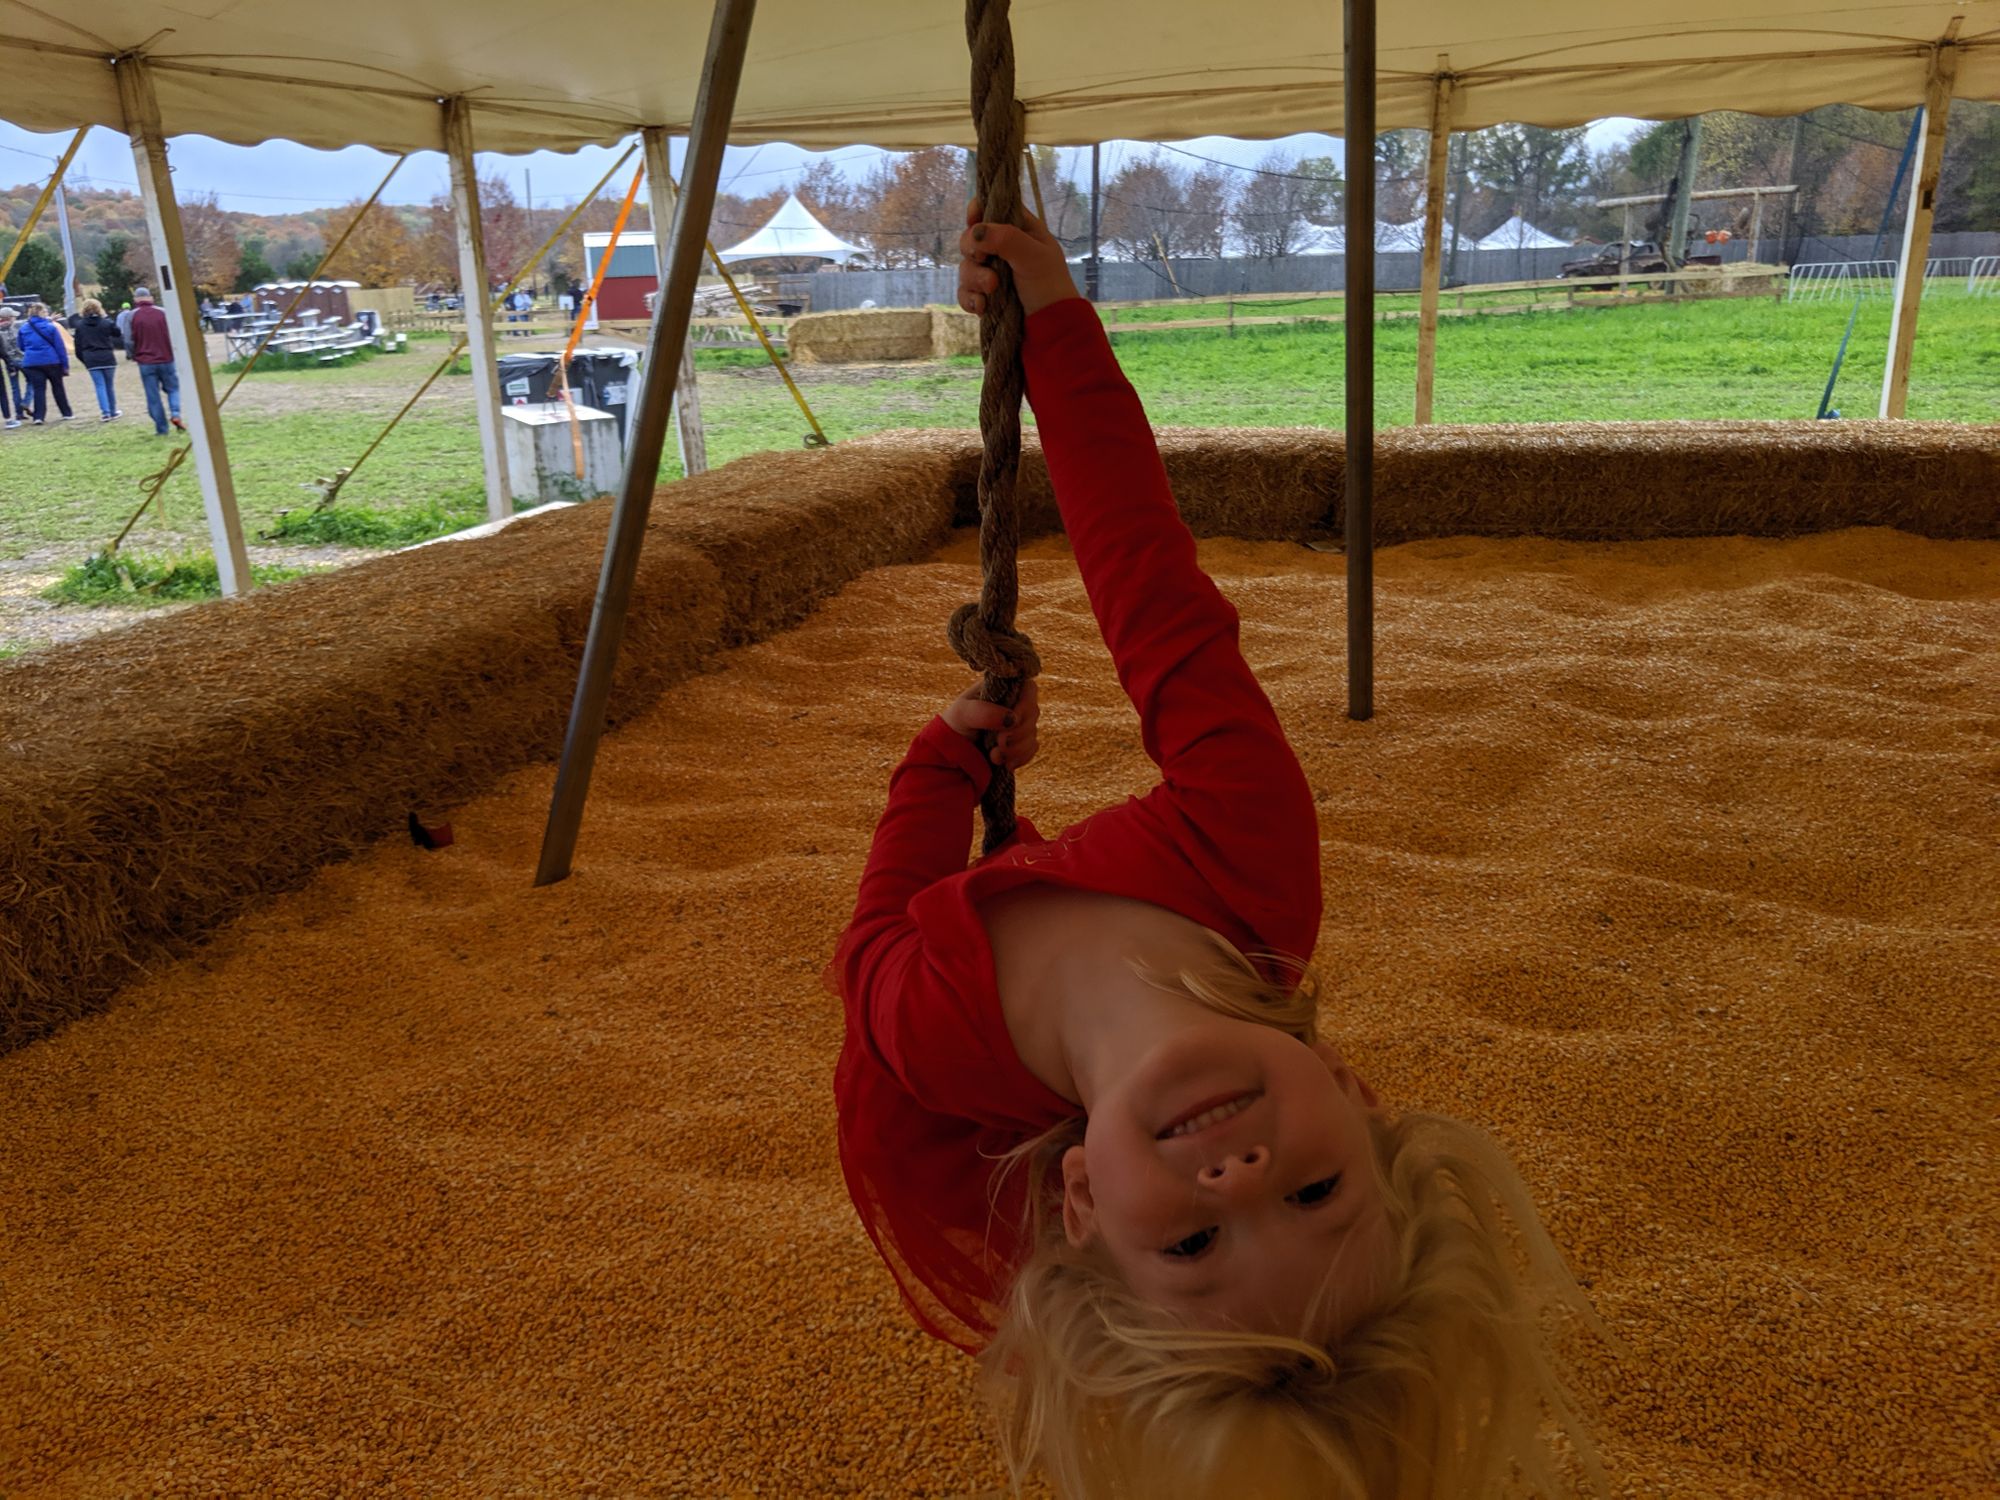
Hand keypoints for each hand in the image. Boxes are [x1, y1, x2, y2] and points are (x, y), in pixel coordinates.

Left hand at [942, 677, 1040, 770]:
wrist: (952, 752)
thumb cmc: (955, 724)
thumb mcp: (962, 713)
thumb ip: (985, 712)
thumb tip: (1012, 719)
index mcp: (1002, 690)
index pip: (1028, 688)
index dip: (1026, 704)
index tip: (1013, 719)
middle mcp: (1014, 706)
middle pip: (1033, 714)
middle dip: (1017, 733)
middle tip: (999, 742)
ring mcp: (1018, 726)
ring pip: (1032, 735)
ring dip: (1015, 749)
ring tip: (993, 755)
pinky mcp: (1020, 745)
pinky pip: (1030, 751)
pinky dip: (1018, 759)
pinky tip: (1002, 763)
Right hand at [957, 198, 1078, 319]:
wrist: (1050, 326)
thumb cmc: (1049, 285)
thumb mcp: (1033, 256)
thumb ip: (1006, 238)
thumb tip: (975, 231)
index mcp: (1018, 228)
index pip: (991, 208)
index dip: (977, 210)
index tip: (972, 221)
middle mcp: (1002, 247)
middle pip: (970, 239)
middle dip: (973, 253)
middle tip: (986, 262)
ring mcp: (991, 271)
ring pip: (966, 267)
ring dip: (974, 280)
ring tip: (992, 291)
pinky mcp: (984, 295)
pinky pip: (965, 292)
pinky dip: (970, 299)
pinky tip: (983, 307)